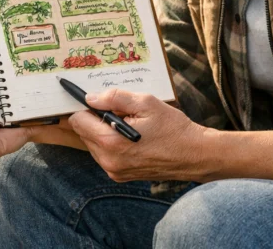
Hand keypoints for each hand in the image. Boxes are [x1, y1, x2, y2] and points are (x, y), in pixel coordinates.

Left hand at [68, 88, 209, 181]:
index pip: (78, 121)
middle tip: (115, 109)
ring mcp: (113, 170)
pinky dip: (109, 143)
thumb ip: (114, 98)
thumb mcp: (145, 103)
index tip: (92, 99)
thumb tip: (90, 98)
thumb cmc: (173, 128)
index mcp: (111, 142)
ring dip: (101, 131)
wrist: (194, 155)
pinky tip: (128, 136)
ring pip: (92, 144)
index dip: (83, 107)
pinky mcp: (120, 175)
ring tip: (126, 124)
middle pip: (83, 133)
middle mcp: (108, 160)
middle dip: (93, 118)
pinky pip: (103, 154)